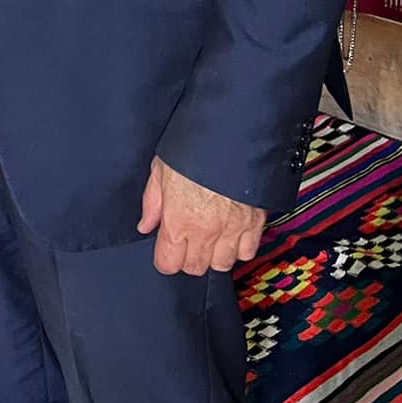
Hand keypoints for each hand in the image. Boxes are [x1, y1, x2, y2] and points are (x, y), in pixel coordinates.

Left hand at [138, 157, 265, 275]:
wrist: (232, 134)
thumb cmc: (193, 147)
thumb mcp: (161, 168)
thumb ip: (152, 202)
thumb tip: (145, 225)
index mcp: (178, 221)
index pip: (168, 264)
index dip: (165, 258)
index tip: (166, 248)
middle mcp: (205, 232)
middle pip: (195, 268)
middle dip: (188, 257)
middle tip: (187, 238)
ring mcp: (232, 230)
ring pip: (222, 265)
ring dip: (214, 255)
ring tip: (210, 236)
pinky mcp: (255, 223)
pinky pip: (247, 253)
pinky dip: (239, 248)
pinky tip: (231, 233)